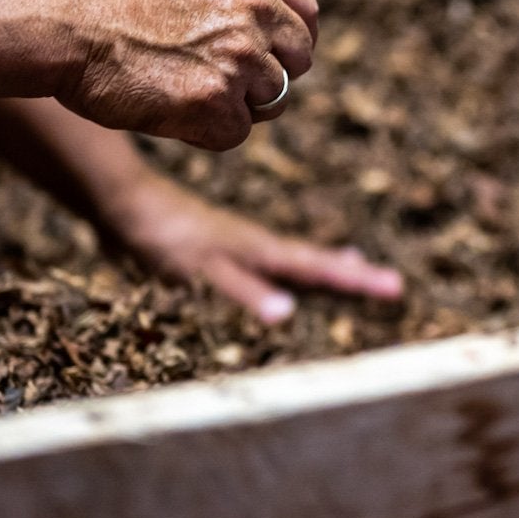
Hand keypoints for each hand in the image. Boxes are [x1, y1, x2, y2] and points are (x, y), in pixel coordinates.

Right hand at [58, 0, 317, 150]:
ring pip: (270, 101)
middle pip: (297, 62)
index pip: (306, 15)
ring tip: (179, 91)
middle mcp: (257, 10)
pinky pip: (235, 133)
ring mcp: (240, 59)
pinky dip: (206, 131)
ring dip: (233, 105)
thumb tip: (264, 25)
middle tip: (219, 83)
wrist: (60, 20)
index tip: (272, 58)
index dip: (290, 42)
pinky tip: (167, 110)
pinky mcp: (218, 104)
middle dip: (266, 77)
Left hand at [106, 180, 404, 323]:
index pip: (317, 269)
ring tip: (356, 267)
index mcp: (260, 250)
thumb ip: (245, 292)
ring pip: (293, 260)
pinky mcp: (219, 250)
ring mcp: (240, 246)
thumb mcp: (203, 270)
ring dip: (325, 268)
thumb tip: (289, 314)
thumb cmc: (161, 237)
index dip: (354, 281)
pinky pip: (268, 262)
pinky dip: (289, 268)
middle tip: (394, 286)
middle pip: (314, 263)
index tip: (395, 287)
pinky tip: (281, 275)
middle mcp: (257, 246)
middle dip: (353, 276)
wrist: (123, 204)